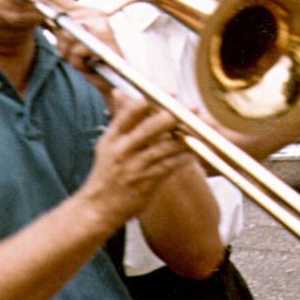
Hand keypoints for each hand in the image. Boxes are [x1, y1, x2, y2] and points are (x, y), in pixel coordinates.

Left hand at [27, 0, 121, 91]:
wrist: (115, 78)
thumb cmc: (93, 60)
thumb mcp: (73, 44)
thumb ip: (61, 32)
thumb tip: (44, 20)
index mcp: (88, 13)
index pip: (63, 1)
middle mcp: (96, 15)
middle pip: (62, 23)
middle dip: (63, 43)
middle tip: (74, 55)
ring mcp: (101, 25)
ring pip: (68, 37)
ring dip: (71, 54)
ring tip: (84, 60)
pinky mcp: (104, 39)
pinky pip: (78, 50)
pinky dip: (80, 62)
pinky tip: (90, 64)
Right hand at [79, 93, 192, 222]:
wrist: (99, 207)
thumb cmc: (106, 173)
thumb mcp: (106, 144)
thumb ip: (119, 120)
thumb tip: (119, 92)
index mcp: (111, 138)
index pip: (128, 114)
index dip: (151, 103)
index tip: (169, 96)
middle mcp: (122, 151)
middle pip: (149, 129)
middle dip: (172, 117)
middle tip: (190, 110)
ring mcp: (135, 167)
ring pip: (164, 148)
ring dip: (184, 137)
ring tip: (200, 128)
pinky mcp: (147, 183)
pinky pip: (170, 166)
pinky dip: (183, 157)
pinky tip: (194, 150)